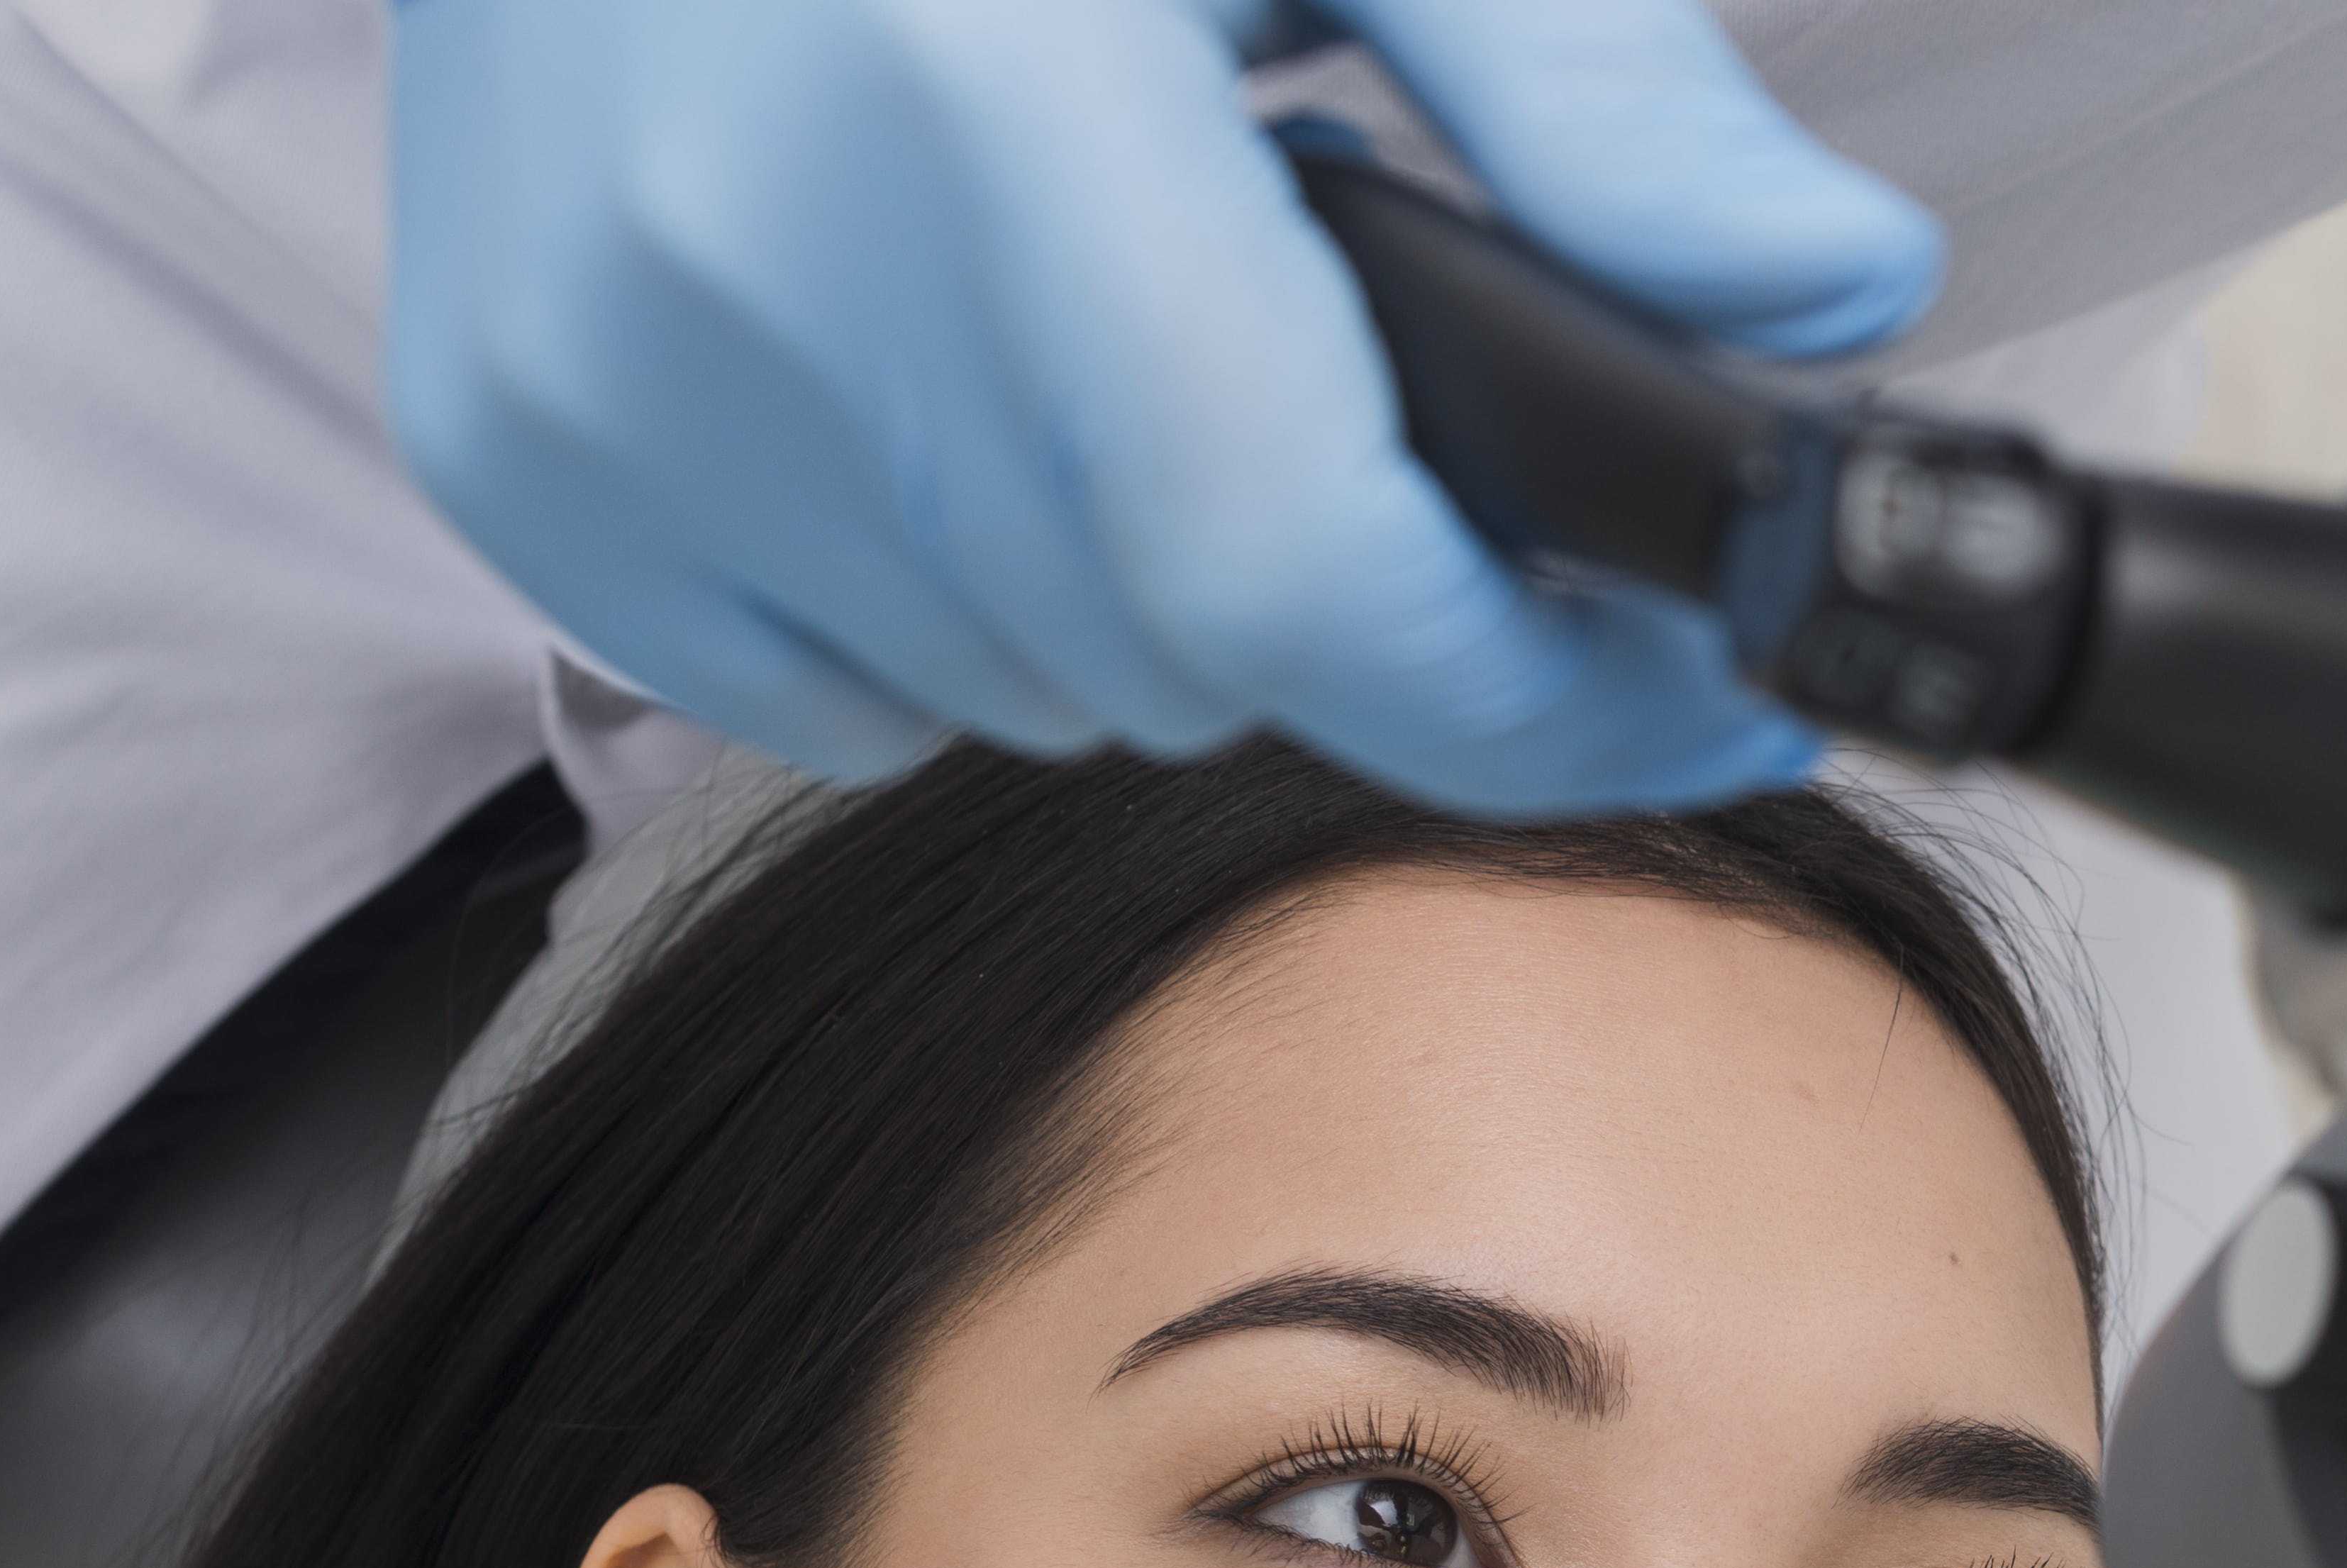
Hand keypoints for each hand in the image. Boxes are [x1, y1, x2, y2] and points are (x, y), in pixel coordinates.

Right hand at [386, 0, 1941, 812]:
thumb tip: (1823, 293)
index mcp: (988, 106)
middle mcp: (768, 271)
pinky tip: (976, 399)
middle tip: (1394, 430)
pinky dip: (960, 602)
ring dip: (1165, 598)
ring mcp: (616, 384)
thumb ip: (1590, 90)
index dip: (1547, 697)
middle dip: (1365, 600)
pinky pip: (835, 690)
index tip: (1696, 699)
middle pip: (1200, 661)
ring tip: (1167, 362)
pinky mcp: (522, 441)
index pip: (1313, 577)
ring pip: (1037, 695)